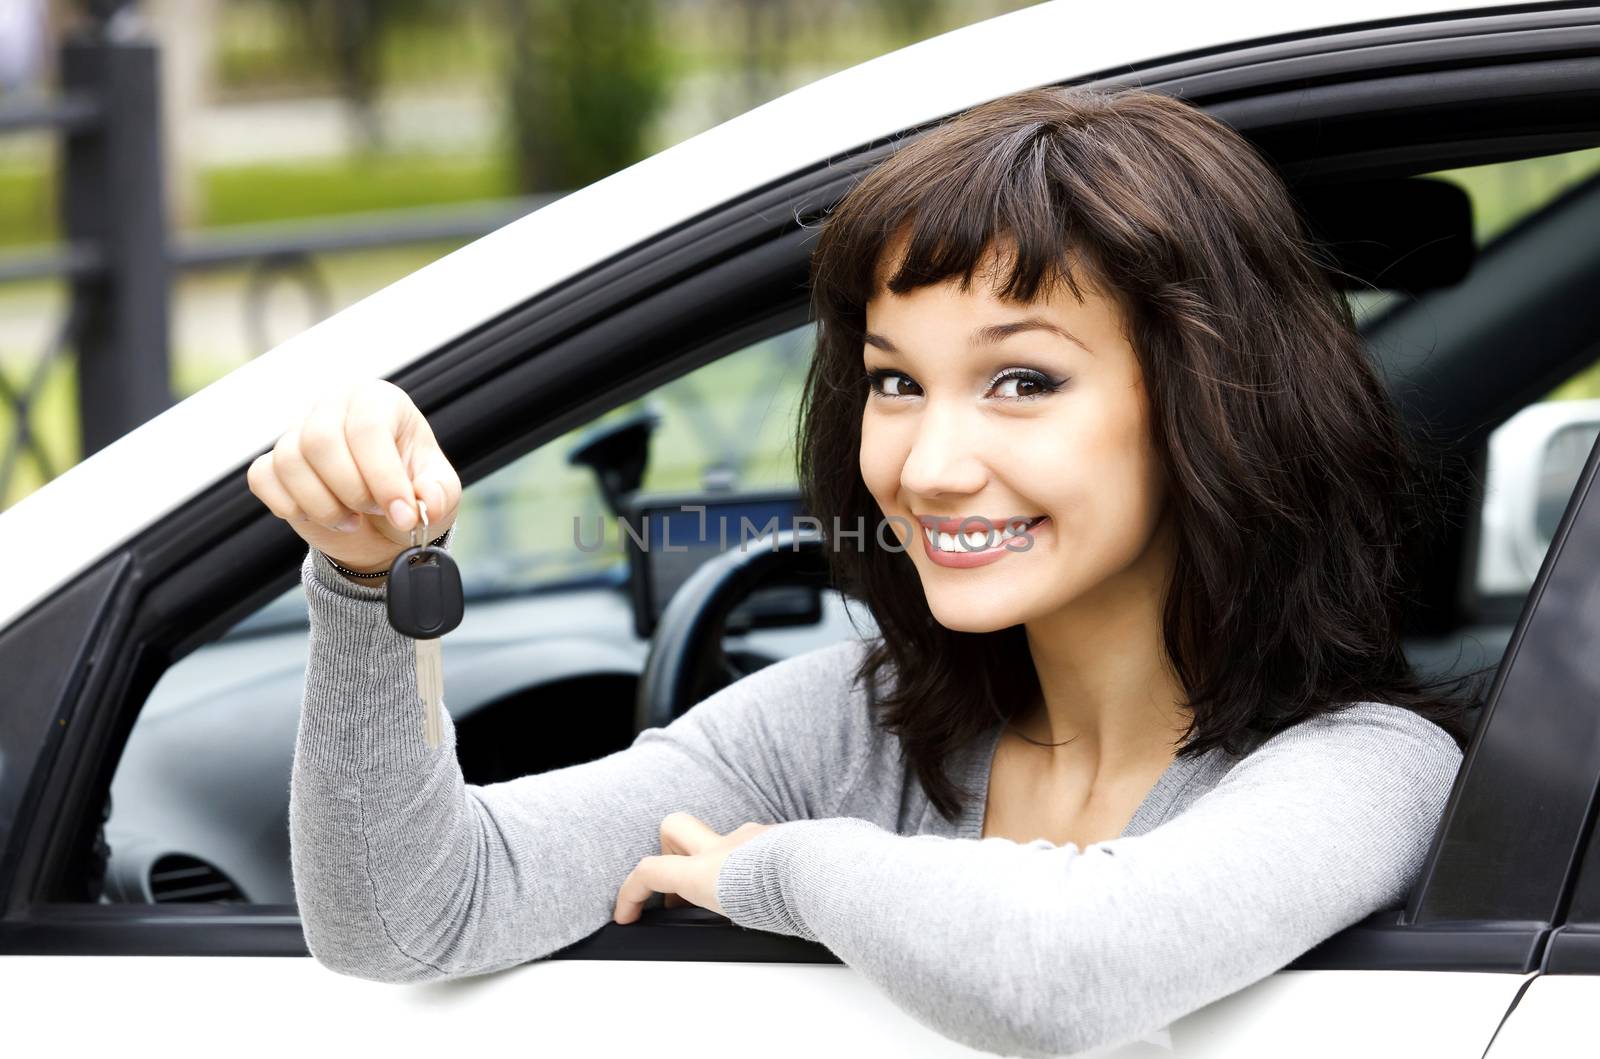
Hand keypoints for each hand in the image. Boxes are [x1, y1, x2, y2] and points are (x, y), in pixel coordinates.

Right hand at [246, 380, 461, 571]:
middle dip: (351, 490)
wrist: (381, 524)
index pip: (368, 428)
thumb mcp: (440, 495)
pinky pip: (263, 479)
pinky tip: (320, 516)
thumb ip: (439, 495)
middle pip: (320, 441)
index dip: (384, 477)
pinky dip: (291, 507)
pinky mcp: (273, 462)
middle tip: (375, 512)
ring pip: (289, 462)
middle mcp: (334, 406)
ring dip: (323, 505)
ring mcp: (298, 432)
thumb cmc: (412, 495)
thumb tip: (424, 503)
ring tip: (353, 519)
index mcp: (378, 400)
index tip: (402, 515)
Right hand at [613, 812, 777, 923]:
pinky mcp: (779, 835)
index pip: (650, 872)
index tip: (628, 915)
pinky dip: (757, 864)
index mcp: (705, 870)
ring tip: (740, 896)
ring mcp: (751, 836)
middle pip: (674, 827)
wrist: (820, 872)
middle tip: (682, 887)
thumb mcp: (744, 922)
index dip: (631, 893)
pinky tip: (773, 886)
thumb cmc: (785, 898)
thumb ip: (731, 917)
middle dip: (669, 851)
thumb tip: (734, 927)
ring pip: (723, 839)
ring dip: (723, 863)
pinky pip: (759, 844)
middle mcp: (724, 847)